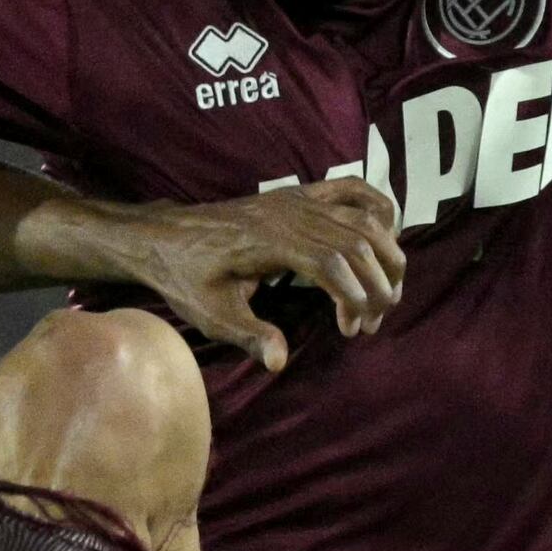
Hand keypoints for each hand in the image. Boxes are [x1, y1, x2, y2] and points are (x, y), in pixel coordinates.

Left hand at [32, 174, 401, 371]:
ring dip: (386, 256)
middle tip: (372, 323)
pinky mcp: (299, 194)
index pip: (334, 265)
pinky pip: (353, 189)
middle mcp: (291, 213)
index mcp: (271, 242)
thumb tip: (279, 361)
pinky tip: (387, 238)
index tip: (351, 330)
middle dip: (378, 286)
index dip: (355, 299)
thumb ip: (249, 335)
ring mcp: (298, 198)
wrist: (163, 237)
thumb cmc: (186, 277)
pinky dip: (380, 209)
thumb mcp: (212, 314)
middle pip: (359, 243)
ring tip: (386, 294)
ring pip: (365, 218)